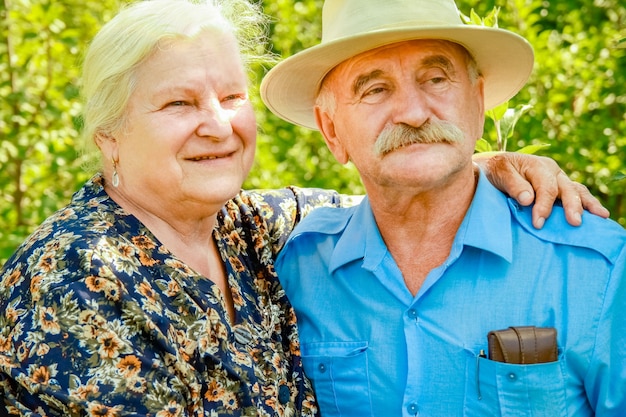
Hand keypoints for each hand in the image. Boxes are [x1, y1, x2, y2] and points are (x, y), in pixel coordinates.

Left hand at [474, 152, 609, 228]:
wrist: (491, 168)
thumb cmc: (494, 171)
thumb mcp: (499, 173)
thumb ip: (513, 185)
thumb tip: (528, 199)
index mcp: (538, 166)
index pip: (546, 188)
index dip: (544, 206)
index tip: (538, 223)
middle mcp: (552, 171)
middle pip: (566, 189)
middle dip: (571, 206)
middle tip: (574, 222)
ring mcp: (558, 180)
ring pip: (576, 190)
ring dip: (587, 204)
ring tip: (600, 216)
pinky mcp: (559, 189)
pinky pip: (576, 194)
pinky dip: (587, 203)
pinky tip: (598, 215)